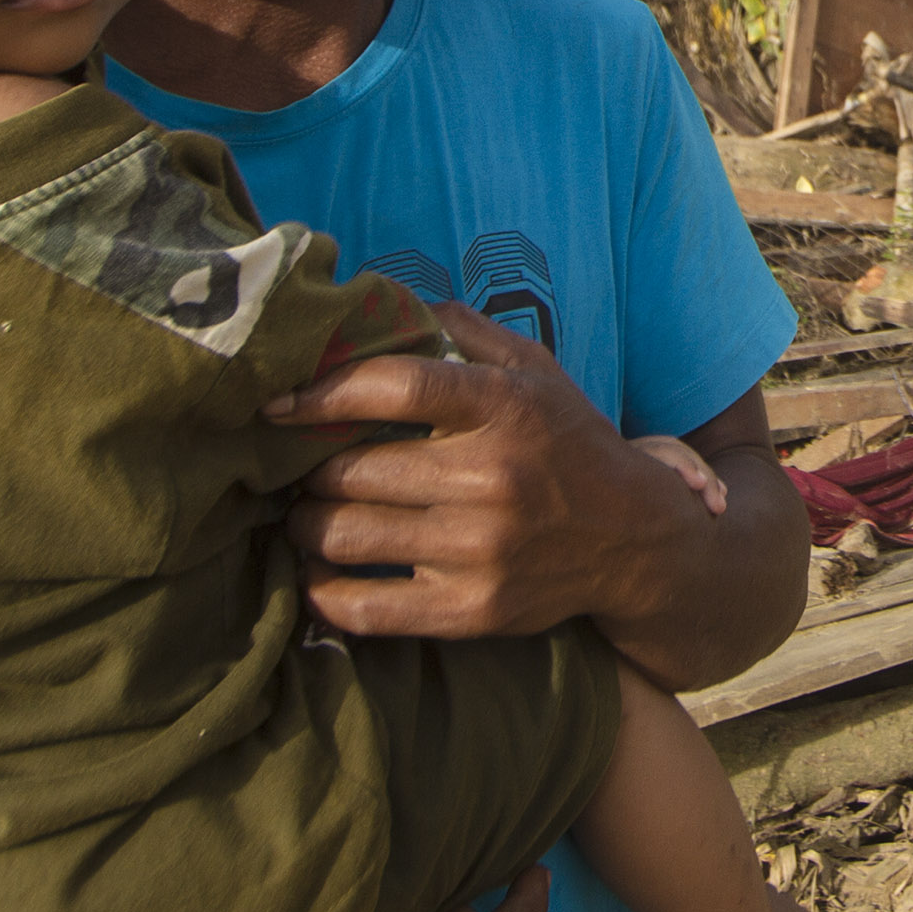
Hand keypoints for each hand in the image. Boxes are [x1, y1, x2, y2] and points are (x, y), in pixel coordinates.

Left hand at [268, 304, 723, 643]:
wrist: (633, 539)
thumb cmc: (568, 443)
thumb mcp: (535, 370)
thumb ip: (463, 329)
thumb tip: (384, 301)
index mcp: (502, 408)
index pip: (392, 388)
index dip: (321, 393)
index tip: (279, 404)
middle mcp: (490, 478)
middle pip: (351, 470)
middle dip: (309, 469)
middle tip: (300, 469)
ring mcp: (478, 550)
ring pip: (343, 535)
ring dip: (306, 525)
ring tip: (307, 515)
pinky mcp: (469, 610)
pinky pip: (363, 607)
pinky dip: (323, 591)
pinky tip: (320, 573)